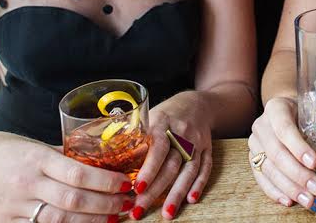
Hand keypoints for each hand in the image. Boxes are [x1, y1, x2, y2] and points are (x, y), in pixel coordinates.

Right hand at [0, 127, 130, 222]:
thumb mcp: (31, 144)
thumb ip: (60, 155)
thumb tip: (94, 160)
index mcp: (35, 159)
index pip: (78, 173)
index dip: (106, 181)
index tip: (125, 182)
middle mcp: (26, 184)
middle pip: (74, 200)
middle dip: (106, 204)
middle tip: (127, 203)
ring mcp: (15, 206)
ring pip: (60, 220)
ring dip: (92, 221)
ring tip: (113, 217)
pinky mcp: (6, 222)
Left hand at [128, 93, 212, 219]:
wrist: (196, 104)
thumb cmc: (166, 115)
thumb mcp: (148, 117)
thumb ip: (134, 138)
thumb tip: (108, 162)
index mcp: (163, 122)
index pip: (157, 147)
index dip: (148, 169)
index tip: (136, 188)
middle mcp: (182, 132)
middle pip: (171, 164)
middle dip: (156, 190)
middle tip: (140, 210)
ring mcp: (197, 141)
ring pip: (189, 170)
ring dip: (177, 193)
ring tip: (167, 214)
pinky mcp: (208, 149)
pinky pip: (205, 168)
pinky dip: (198, 185)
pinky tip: (191, 200)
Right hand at [248, 96, 315, 208]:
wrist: (285, 112)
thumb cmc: (303, 112)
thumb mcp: (313, 110)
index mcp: (276, 108)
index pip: (284, 128)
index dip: (298, 147)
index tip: (314, 162)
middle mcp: (261, 125)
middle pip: (276, 153)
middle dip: (297, 174)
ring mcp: (255, 143)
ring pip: (268, 169)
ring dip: (289, 187)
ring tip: (307, 199)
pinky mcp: (253, 159)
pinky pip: (261, 179)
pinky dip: (275, 192)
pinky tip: (289, 200)